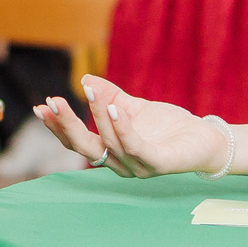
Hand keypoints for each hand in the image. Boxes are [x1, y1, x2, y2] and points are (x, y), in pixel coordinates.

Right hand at [35, 75, 225, 176]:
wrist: (206, 139)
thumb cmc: (169, 127)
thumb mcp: (135, 107)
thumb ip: (111, 96)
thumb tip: (85, 79)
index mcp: (111, 152)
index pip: (77, 142)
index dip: (58, 126)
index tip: (42, 105)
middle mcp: (120, 164)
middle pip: (84, 148)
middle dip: (66, 126)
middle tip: (52, 102)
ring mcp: (138, 167)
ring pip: (109, 143)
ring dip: (98, 116)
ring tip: (91, 92)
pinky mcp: (158, 164)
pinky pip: (135, 147)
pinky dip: (122, 128)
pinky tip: (114, 109)